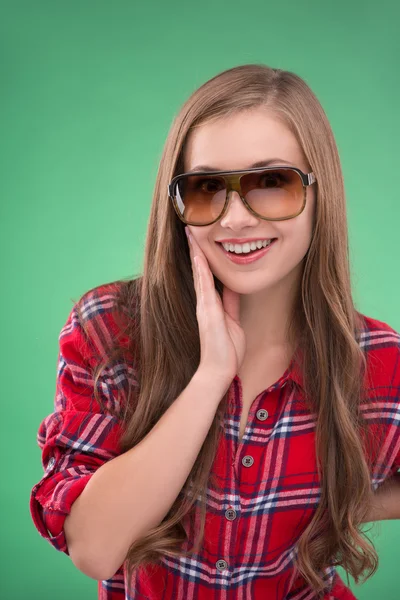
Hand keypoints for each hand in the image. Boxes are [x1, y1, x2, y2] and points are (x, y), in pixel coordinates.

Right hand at [185, 227, 245, 384]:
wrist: (218, 370)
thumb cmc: (227, 350)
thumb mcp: (233, 320)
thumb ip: (230, 304)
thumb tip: (232, 287)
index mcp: (211, 304)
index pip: (207, 274)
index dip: (203, 256)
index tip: (200, 239)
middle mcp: (204, 302)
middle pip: (199, 270)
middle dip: (195, 249)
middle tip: (190, 227)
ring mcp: (204, 306)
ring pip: (199, 273)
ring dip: (195, 253)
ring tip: (191, 233)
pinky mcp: (207, 312)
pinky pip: (204, 286)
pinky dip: (201, 270)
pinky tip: (198, 255)